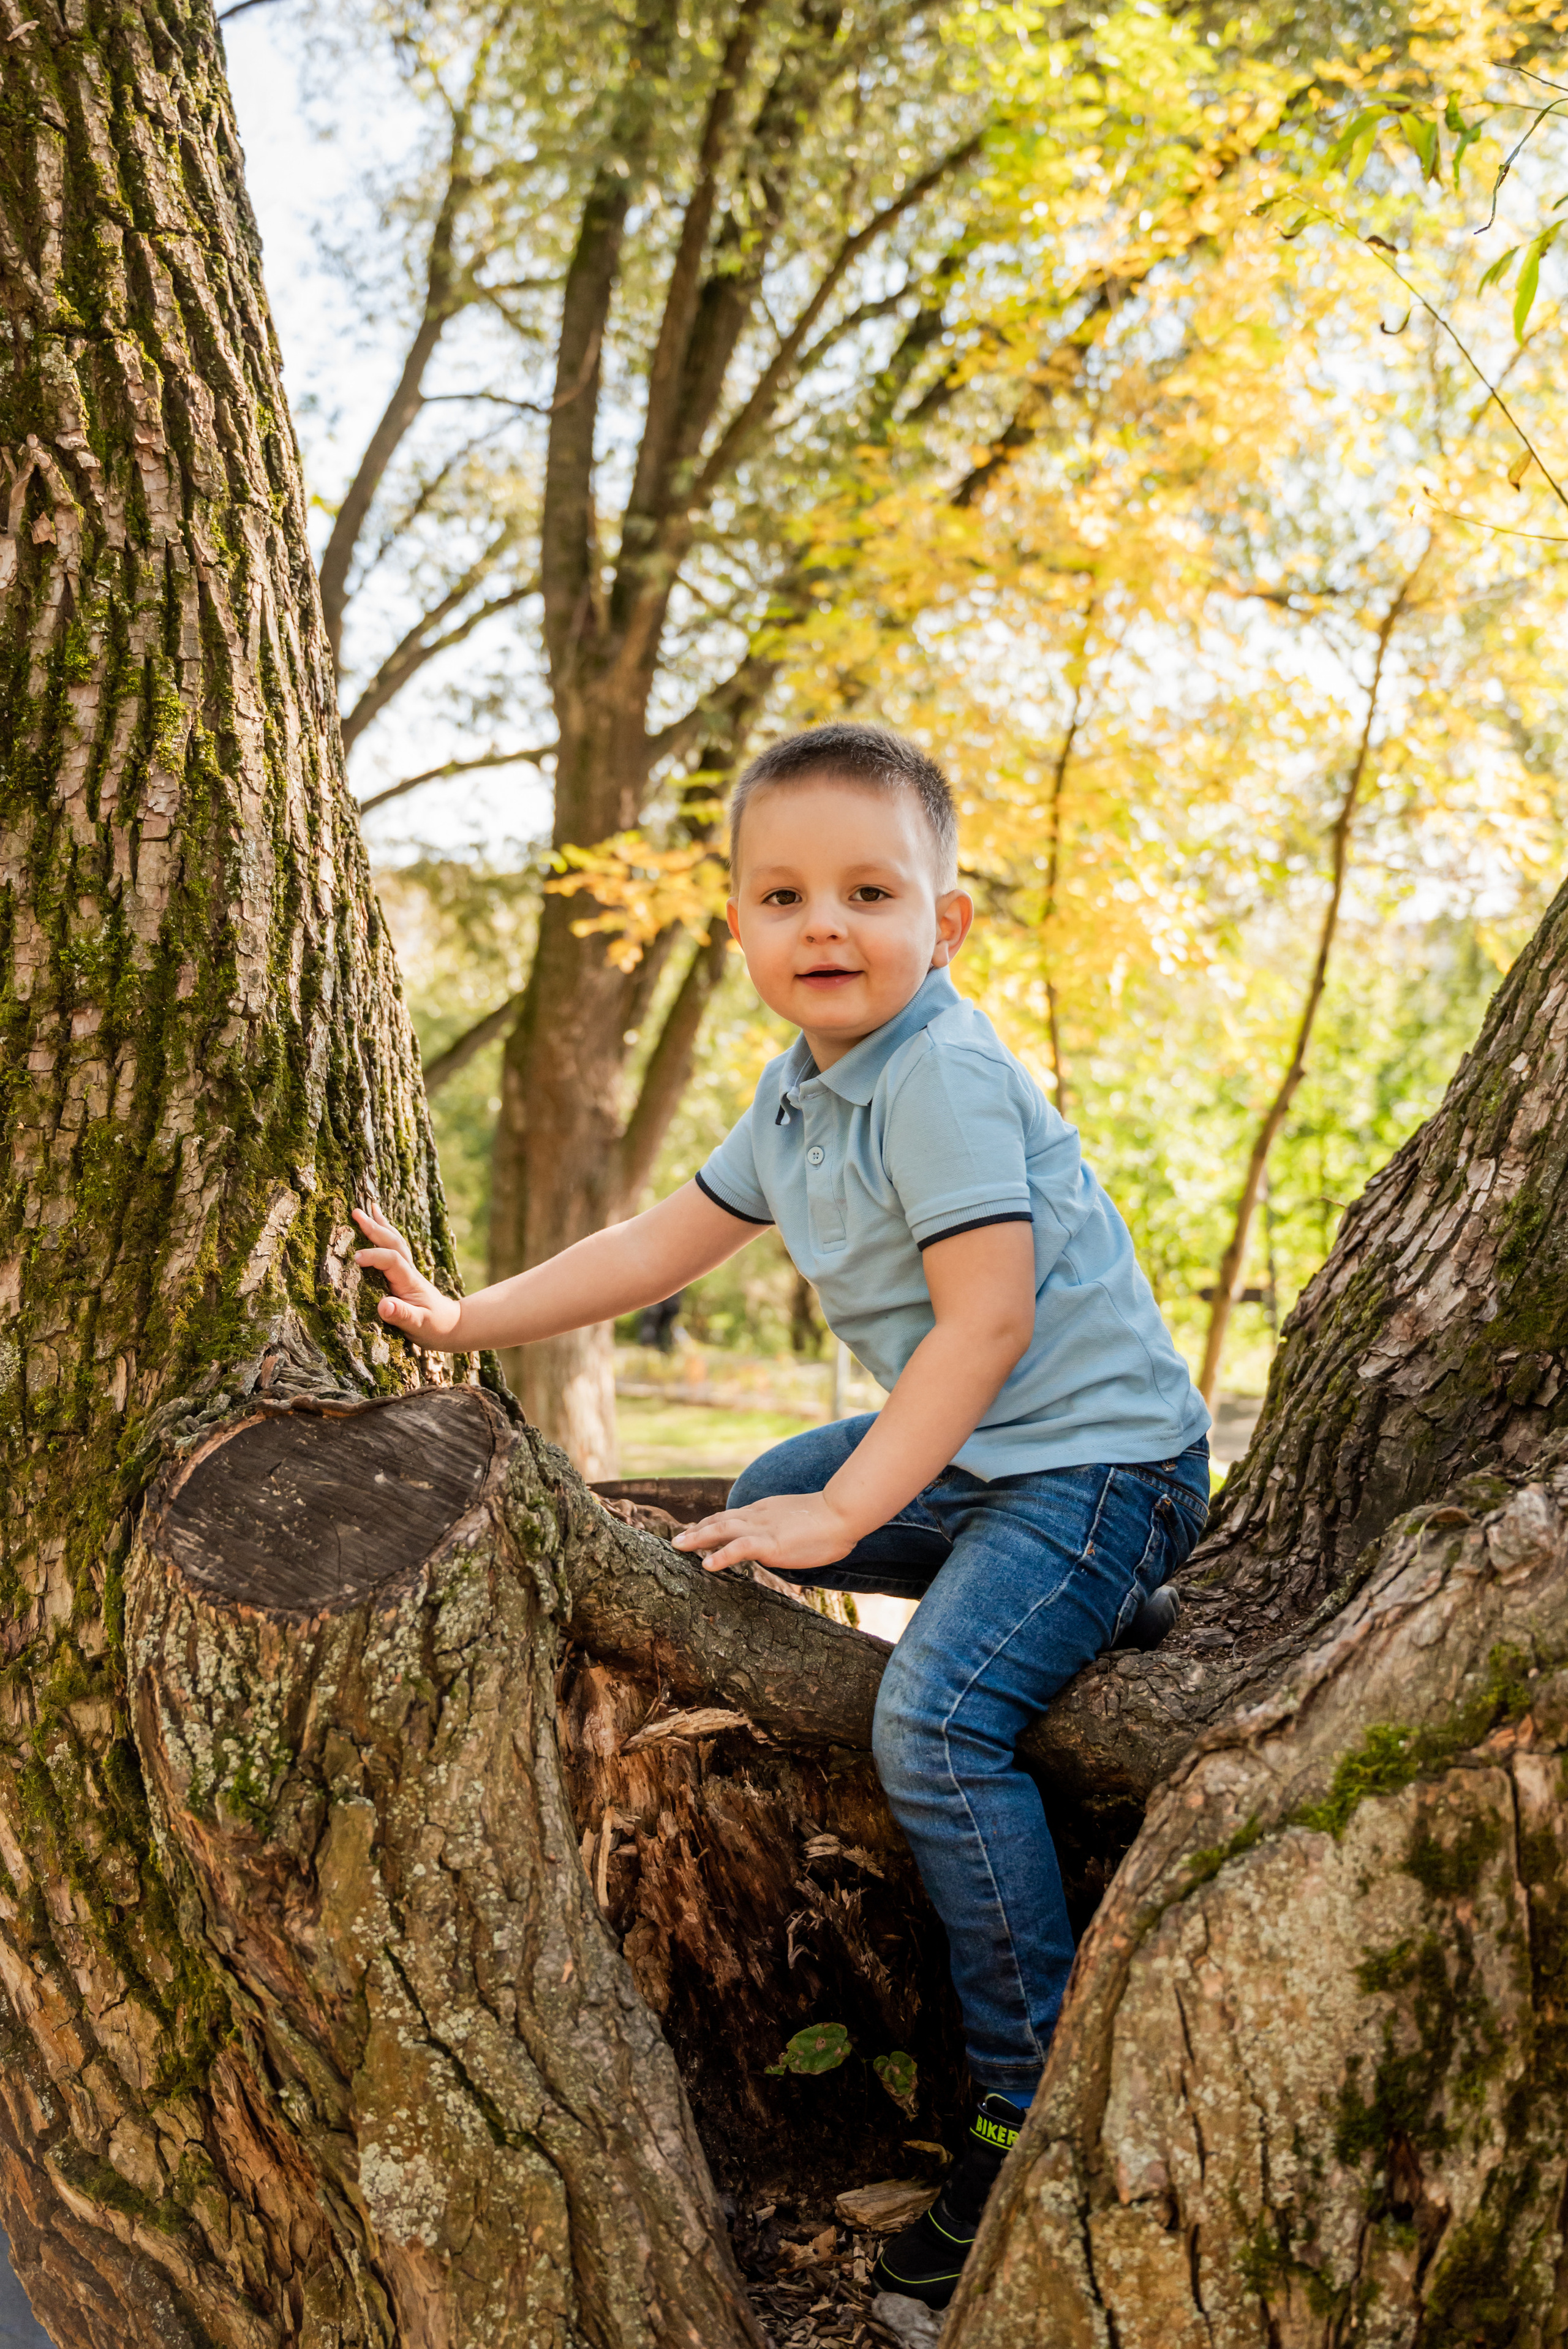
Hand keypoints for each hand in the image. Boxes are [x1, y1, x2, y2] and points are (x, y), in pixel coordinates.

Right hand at [352, 1208, 462, 1344]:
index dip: (374, 1256)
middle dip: (374, 1228)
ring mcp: (408, 1270)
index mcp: (410, 1281)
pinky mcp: (405, 1274)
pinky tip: (380, 1227)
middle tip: (356, 1212)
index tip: (355, 1257)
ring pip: (395, 1242)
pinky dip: (386, 1235)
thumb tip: (384, 1306)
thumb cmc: (435, 1326)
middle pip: (393, 1243)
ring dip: (381, 1225)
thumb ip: (402, 1315)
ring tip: (369, 1208)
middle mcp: (409, 1271)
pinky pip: (394, 1249)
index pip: (392, 1260)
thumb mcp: (419, 1325)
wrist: (451, 1325)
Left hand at [671, 1491, 859, 1575]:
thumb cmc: (831, 1520)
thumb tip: (784, 1540)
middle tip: (675, 1540)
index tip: (694, 1531)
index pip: (731, 1515)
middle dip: (696, 1530)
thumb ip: (786, 1529)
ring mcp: (763, 1528)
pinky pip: (739, 1548)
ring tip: (678, 1547)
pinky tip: (706, 1564)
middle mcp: (758, 1516)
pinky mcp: (771, 1543)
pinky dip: (721, 1555)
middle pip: (719, 1520)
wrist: (843, 1512)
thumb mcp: (799, 1521)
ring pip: (721, 1529)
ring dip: (697, 1538)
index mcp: (765, 1511)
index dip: (710, 1523)